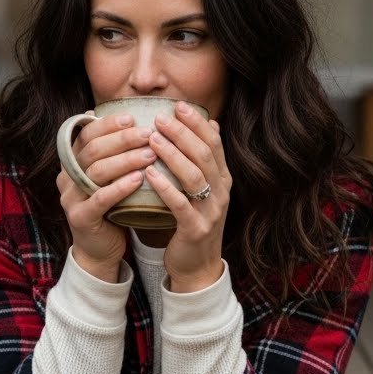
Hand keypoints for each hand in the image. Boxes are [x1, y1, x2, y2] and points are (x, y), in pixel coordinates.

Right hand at [56, 113, 157, 276]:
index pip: (86, 134)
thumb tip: (129, 117)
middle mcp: (67, 177)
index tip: (132, 117)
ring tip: (150, 154)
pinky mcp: (80, 218)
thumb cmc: (111, 208)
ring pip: (97, 171)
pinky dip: (120, 187)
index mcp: (73, 162)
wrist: (100, 250)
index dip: (108, 124)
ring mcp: (70, 198)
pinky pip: (100, 199)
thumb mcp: (110, 177)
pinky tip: (139, 179)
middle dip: (122, 139)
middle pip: (92, 150)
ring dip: (125, 160)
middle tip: (147, 133)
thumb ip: (113, 153)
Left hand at [143, 103, 231, 291]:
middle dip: (183, 133)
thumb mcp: (204, 189)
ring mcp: (211, 211)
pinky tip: (149, 174)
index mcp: (222, 179)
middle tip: (160, 117)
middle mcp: (221, 192)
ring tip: (153, 139)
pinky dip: (165, 187)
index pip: (214, 142)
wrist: (197, 267)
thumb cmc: (193, 223)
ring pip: (194, 175)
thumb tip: (212, 123)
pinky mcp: (196, 229)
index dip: (197, 122)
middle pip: (204, 154)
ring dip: (173, 154)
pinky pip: (180, 204)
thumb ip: (206, 160)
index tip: (178, 106)